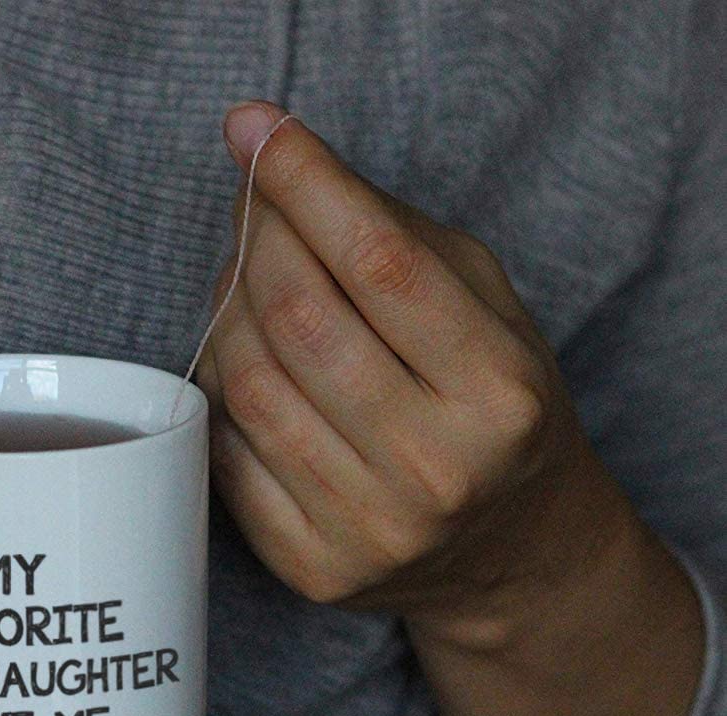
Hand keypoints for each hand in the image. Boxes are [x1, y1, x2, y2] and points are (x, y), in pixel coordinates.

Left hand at [197, 101, 638, 645]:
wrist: (511, 555)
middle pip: (299, 320)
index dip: (306, 186)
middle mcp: (437, 467)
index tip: (256, 132)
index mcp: (499, 391)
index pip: (380, 265)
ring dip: (226, 313)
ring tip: (245, 285)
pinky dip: (220, 390)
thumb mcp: (487, 310)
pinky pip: (226, 451)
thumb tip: (275, 166)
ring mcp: (369, 528)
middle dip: (257, 244)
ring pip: (249, 385)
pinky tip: (244, 363)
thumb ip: (396, 236)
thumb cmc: (492, 410)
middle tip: (253, 213)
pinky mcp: (311, 568)